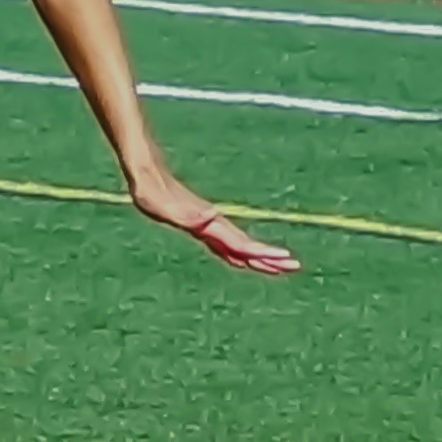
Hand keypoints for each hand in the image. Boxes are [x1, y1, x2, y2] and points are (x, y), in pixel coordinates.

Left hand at [132, 171, 299, 275]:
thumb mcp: (166, 207)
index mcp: (209, 224)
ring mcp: (208, 224)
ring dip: (259, 256)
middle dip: (270, 258)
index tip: (283, 260)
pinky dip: (239, 254)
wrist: (147, 174)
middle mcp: (213, 224)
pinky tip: (241, 259)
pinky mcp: (200, 224)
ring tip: (278, 266)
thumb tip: (210, 216)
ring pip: (239, 245)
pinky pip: (225, 244)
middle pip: (246, 246)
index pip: (241, 244)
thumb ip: (187, 214)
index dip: (261, 253)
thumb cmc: (151, 193)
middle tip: (294, 267)